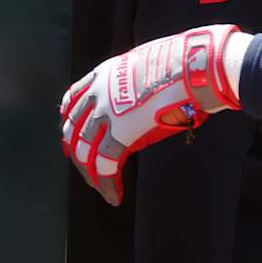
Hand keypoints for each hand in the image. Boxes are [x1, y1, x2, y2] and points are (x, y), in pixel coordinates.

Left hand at [59, 25, 242, 204]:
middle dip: (75, 152)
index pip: (72, 100)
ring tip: (99, 187)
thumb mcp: (148, 67)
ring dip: (90, 173)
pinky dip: (107, 184)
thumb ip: (138, 84)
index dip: (69, 121)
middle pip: (72, 129)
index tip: (71, 134)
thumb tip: (152, 97)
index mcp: (103, 75)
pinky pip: (104, 166)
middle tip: (84, 168)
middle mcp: (97, 94)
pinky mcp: (119, 136)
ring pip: (84, 151)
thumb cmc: (183, 66)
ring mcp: (105, 115)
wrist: (191, 68)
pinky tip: (114, 196)